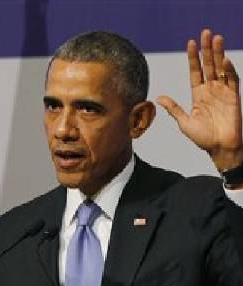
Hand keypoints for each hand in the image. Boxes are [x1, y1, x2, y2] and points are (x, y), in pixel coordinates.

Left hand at [157, 29, 242, 170]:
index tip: (190, 43)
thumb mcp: (184, 122)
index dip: (194, 58)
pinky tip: (224, 60)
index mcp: (198, 95)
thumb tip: (158, 98)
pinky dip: (229, 70)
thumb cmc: (202, 138)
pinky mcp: (233, 97)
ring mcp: (223, 92)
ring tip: (216, 38)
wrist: (218, 148)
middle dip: (207, 49)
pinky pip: (232, 80)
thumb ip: (174, 108)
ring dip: (219, 54)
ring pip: (221, 68)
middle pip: (209, 65)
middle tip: (206, 32)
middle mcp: (211, 90)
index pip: (195, 71)